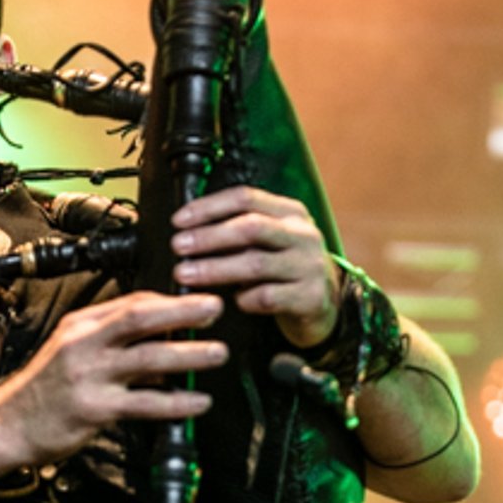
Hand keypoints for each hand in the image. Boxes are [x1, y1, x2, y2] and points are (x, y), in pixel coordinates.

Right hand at [0, 291, 227, 474]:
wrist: (9, 423)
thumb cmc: (46, 389)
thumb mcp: (73, 351)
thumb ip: (114, 341)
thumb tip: (167, 337)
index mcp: (80, 324)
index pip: (130, 302)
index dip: (168, 301)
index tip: (198, 301)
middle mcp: (83, 344)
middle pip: (138, 318)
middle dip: (181, 311)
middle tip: (214, 308)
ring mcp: (88, 375)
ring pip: (147, 358)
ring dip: (188, 354)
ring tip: (217, 353)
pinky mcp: (94, 408)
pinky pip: (144, 403)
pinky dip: (176, 402)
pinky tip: (198, 402)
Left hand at [170, 187, 339, 349]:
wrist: (324, 304)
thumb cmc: (284, 269)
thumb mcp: (268, 241)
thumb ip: (238, 231)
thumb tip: (187, 231)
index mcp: (290, 213)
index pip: (246, 198)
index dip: (209, 207)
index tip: (179, 221)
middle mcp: (303, 235)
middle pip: (251, 227)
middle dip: (209, 236)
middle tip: (178, 246)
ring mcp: (309, 266)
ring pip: (256, 264)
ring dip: (215, 268)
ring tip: (186, 274)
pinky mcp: (310, 297)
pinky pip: (267, 297)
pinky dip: (244, 299)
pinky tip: (233, 301)